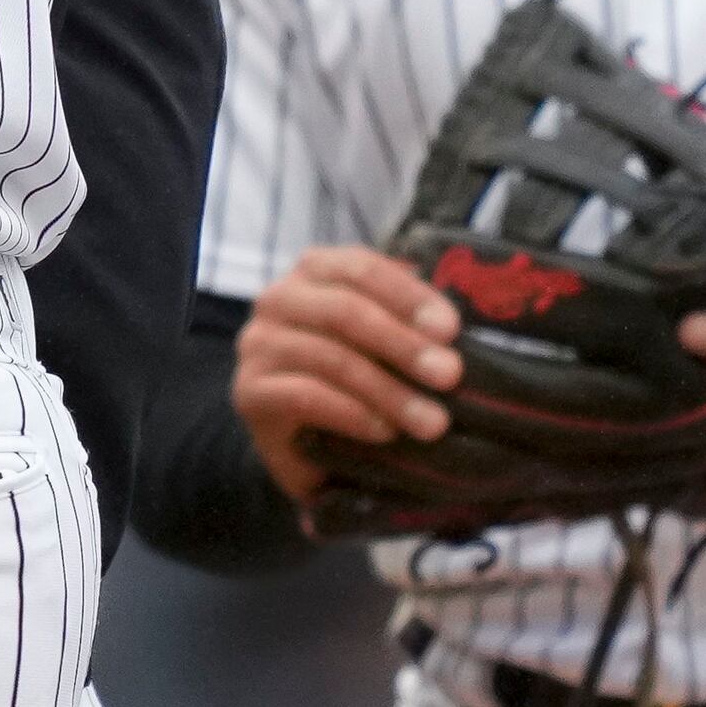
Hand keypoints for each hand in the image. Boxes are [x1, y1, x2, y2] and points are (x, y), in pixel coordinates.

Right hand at [234, 245, 466, 514]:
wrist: (305, 438)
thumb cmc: (356, 377)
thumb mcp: (385, 340)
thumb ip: (409, 318)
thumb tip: (455, 322)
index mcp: (315, 270)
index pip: (362, 268)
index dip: (408, 297)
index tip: (451, 330)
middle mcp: (278, 298)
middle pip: (346, 312)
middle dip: (405, 345)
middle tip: (450, 376)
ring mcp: (259, 345)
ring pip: (330, 358)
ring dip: (389, 391)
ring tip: (432, 422)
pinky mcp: (250, 392)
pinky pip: (305, 397)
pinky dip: (353, 414)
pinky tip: (386, 433)